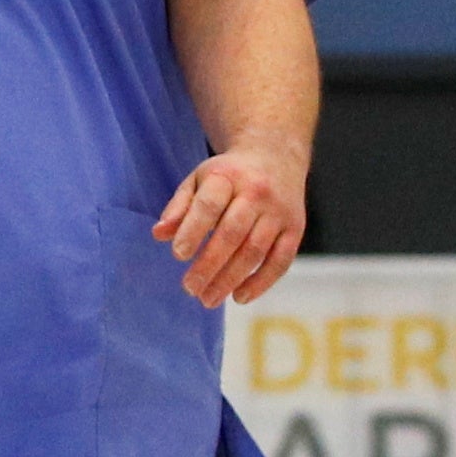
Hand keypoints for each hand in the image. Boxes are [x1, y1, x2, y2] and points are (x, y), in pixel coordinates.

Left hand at [158, 142, 305, 306]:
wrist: (274, 157)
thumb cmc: (227, 176)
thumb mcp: (198, 180)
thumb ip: (179, 207)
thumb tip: (159, 234)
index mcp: (227, 177)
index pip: (209, 206)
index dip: (193, 231)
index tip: (178, 255)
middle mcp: (257, 193)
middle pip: (233, 233)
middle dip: (209, 264)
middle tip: (190, 288)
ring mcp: (279, 212)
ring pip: (255, 250)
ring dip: (231, 279)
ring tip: (208, 299)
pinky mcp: (296, 228)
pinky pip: (281, 260)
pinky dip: (261, 282)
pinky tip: (239, 297)